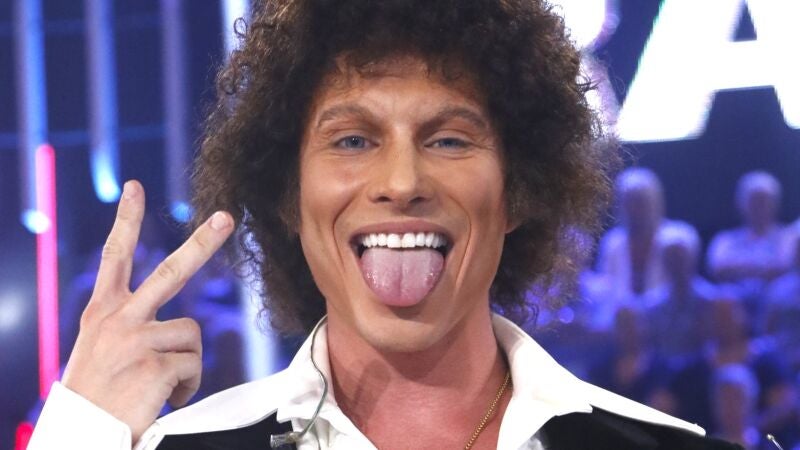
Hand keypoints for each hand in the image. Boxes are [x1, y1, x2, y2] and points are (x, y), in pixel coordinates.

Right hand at [61, 180, 233, 442]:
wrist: (81, 435)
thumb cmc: (97, 396)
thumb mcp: (103, 350)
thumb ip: (131, 326)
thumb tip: (181, 326)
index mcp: (102, 311)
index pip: (116, 256)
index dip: (127, 220)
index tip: (135, 186)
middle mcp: (118, 318)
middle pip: (171, 271)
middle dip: (203, 243)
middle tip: (227, 217)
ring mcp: (136, 339)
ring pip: (191, 336)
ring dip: (184, 365)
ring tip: (157, 387)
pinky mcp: (154, 364)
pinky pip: (193, 367)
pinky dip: (186, 387)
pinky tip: (162, 400)